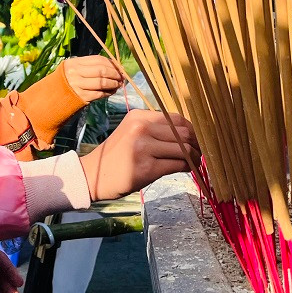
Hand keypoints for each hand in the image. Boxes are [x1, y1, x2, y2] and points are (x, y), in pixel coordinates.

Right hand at [63, 56, 127, 103]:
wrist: (52, 98)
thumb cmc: (66, 82)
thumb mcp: (74, 69)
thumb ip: (90, 66)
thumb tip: (114, 66)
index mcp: (74, 63)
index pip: (98, 59)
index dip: (111, 63)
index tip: (119, 67)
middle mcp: (75, 72)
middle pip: (101, 70)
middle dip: (115, 73)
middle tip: (122, 77)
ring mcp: (78, 85)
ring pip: (102, 82)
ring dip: (113, 83)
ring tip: (118, 84)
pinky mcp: (81, 97)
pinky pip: (99, 93)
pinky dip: (108, 92)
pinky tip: (112, 91)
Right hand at [80, 110, 199, 201]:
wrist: (92, 175)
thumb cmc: (116, 156)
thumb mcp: (133, 133)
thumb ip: (156, 130)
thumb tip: (189, 135)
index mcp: (139, 117)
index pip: (176, 118)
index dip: (191, 129)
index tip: (196, 139)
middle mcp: (141, 128)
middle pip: (183, 132)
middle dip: (196, 143)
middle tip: (199, 152)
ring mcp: (143, 147)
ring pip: (183, 149)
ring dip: (193, 157)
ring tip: (194, 162)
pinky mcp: (146, 168)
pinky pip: (176, 165)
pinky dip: (186, 167)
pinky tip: (186, 169)